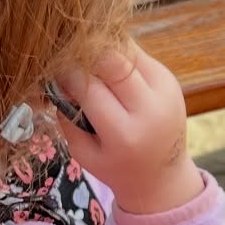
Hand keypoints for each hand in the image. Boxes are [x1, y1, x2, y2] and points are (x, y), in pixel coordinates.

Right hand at [52, 45, 201, 216]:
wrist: (163, 175)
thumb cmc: (116, 166)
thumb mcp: (83, 153)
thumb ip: (67, 117)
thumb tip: (55, 78)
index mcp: (126, 135)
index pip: (90, 88)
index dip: (67, 75)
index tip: (54, 74)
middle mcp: (151, 111)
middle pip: (111, 60)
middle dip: (84, 55)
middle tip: (69, 61)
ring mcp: (165, 91)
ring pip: (125, 51)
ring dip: (102, 50)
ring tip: (88, 62)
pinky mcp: (169, 79)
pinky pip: (137, 54)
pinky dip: (117, 54)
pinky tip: (107, 66)